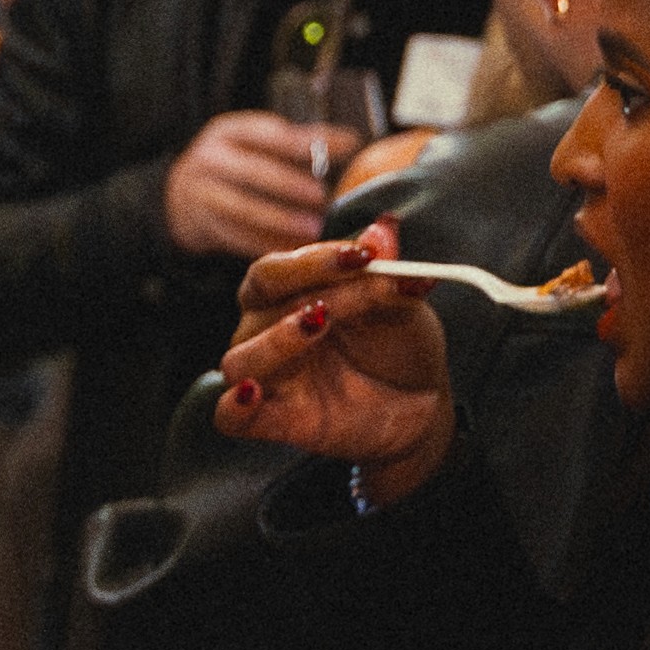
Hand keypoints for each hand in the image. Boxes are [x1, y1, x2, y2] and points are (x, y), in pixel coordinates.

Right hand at [161, 111, 347, 264]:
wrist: (179, 195)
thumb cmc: (234, 165)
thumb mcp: (257, 143)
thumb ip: (300, 141)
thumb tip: (351, 142)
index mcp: (229, 132)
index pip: (269, 134)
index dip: (305, 143)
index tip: (344, 149)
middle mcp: (209, 160)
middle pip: (252, 173)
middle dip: (289, 186)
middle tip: (321, 197)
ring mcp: (200, 196)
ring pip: (242, 210)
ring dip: (280, 222)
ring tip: (312, 231)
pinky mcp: (200, 227)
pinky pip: (235, 238)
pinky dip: (265, 246)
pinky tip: (291, 250)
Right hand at [210, 227, 457, 490]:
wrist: (419, 403)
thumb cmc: (398, 346)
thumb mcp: (401, 306)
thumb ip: (386, 274)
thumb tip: (382, 230)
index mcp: (287, 294)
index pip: (279, 269)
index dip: (315, 259)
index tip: (365, 255)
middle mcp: (265, 330)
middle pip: (258, 298)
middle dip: (307, 285)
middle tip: (354, 281)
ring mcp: (267, 376)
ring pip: (240, 358)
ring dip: (276, 340)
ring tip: (318, 326)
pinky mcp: (272, 420)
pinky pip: (230, 417)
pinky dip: (235, 406)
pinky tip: (252, 393)